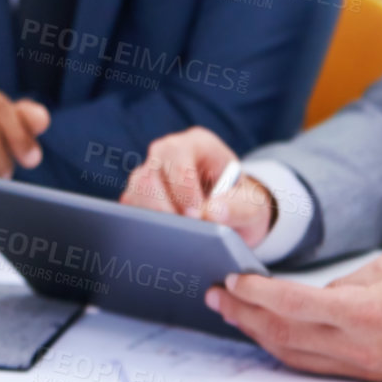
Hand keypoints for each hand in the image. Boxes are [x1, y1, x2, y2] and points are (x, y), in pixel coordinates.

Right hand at [120, 125, 274, 245]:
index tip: (197, 217)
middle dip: (165, 209)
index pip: (177, 156)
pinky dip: (144, 226)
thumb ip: (238, 208)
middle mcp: (167, 153)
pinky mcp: (138, 195)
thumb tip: (212, 213)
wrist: (232, 213)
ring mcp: (149, 172)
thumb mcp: (252, 205)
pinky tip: (165, 237)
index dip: (183, 188)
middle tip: (187, 233)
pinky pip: (129, 209)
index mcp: (197, 143)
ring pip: (135, 192)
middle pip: (148, 175)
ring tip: (179, 237)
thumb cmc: (241, 203)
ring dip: (154, 219)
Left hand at [205, 252, 381, 380]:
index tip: (231, 278)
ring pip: (293, 355)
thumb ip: (342, 283)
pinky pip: (314, 365)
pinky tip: (266, 332)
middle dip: (243, 314)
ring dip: (256, 334)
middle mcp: (361, 347)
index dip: (256, 294)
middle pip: (284, 334)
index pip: (294, 304)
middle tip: (215, 293)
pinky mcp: (368, 375)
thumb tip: (305, 296)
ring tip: (230, 311)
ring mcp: (364, 367)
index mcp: (367, 313)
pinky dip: (284, 348)